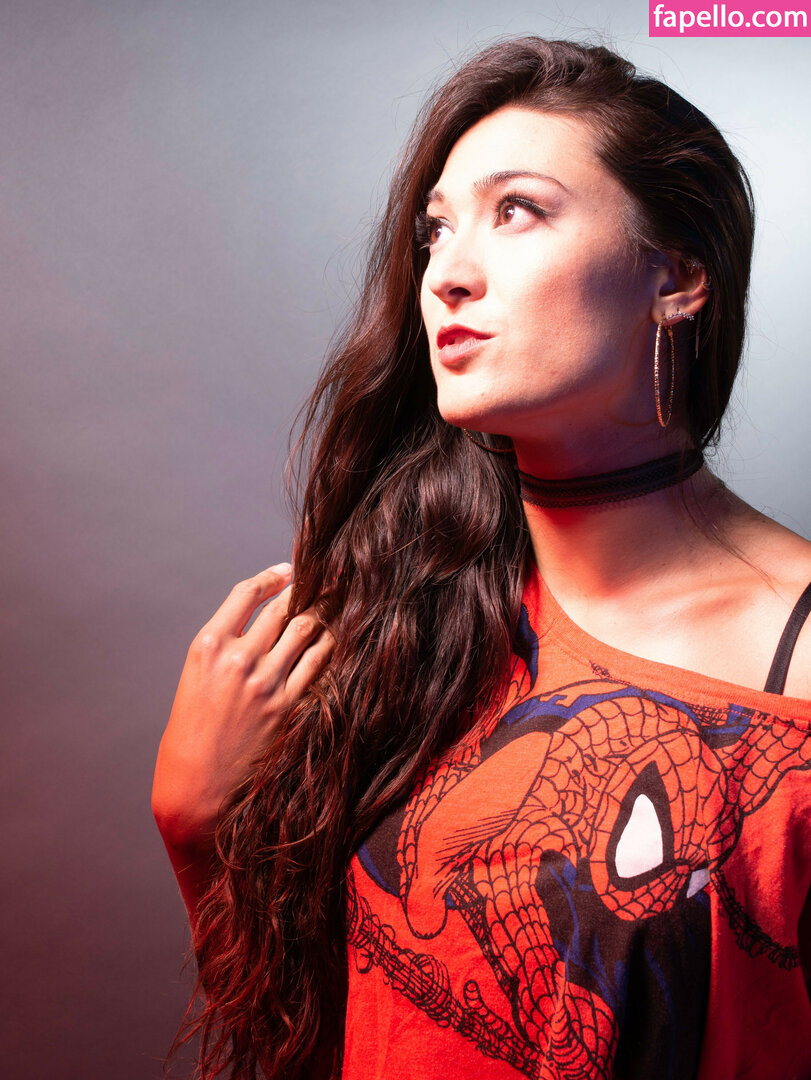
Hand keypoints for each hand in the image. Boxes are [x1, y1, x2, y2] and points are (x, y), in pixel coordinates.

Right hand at [152, 563, 333, 848]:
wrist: (196, 794)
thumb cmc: (189, 742)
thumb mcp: (195, 684)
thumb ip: (224, 653)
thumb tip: (262, 630)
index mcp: (207, 646)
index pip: (247, 594)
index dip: (272, 578)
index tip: (288, 571)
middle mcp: (238, 658)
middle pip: (283, 608)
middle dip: (307, 590)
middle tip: (326, 580)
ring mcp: (267, 682)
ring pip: (307, 630)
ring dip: (324, 615)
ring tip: (336, 607)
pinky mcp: (290, 707)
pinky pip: (320, 664)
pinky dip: (330, 648)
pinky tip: (337, 641)